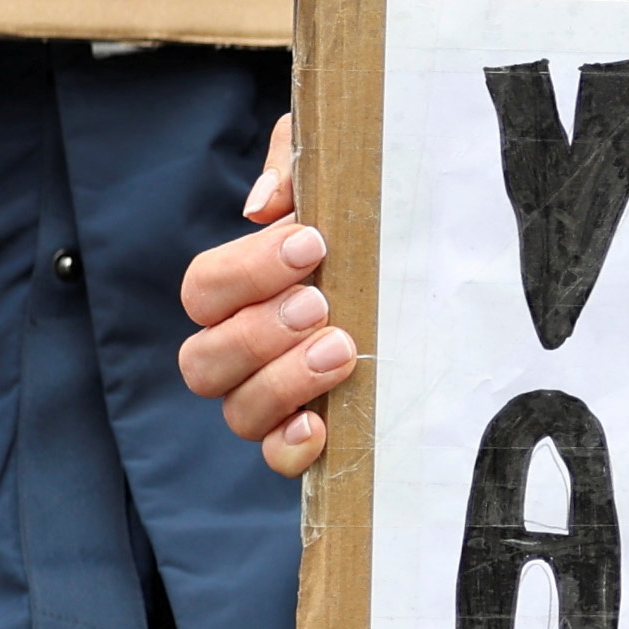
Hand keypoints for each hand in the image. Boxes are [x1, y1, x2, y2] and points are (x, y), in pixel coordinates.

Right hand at [179, 115, 350, 477]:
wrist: (426, 269)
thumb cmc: (362, 223)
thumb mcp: (331, 176)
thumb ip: (294, 169)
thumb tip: (263, 206)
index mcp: (234, 292)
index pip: (205, 288)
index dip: (247, 270)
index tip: (312, 242)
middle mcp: (238, 351)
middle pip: (202, 360)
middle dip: (258, 332)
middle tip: (320, 303)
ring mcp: (268, 398)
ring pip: (237, 411)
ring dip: (283, 382)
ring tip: (342, 349)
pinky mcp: (305, 435)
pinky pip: (276, 458)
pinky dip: (289, 449)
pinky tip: (320, 426)